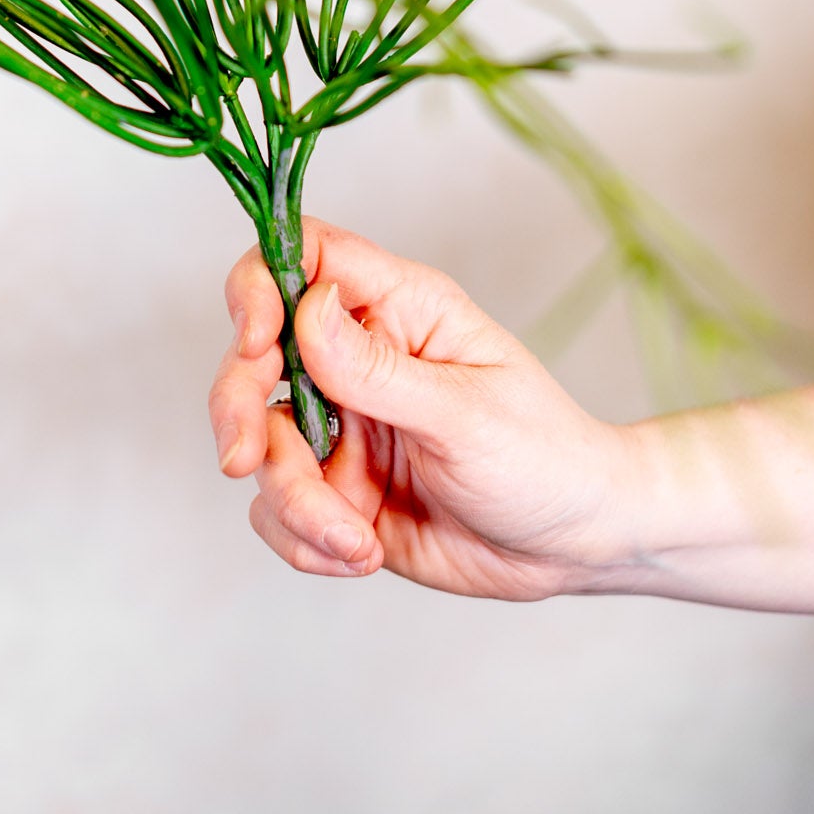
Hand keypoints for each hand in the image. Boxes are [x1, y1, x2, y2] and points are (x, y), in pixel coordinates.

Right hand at [208, 216, 634, 594]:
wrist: (575, 546)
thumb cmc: (544, 456)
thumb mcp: (466, 412)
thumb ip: (379, 370)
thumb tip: (306, 308)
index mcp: (398, 309)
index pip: (305, 258)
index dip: (260, 286)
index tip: (255, 342)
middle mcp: (358, 360)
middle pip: (254, 355)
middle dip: (239, 410)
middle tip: (245, 460)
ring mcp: (342, 426)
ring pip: (262, 445)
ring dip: (294, 502)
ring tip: (354, 542)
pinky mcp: (335, 490)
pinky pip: (277, 511)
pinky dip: (304, 541)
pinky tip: (362, 555)